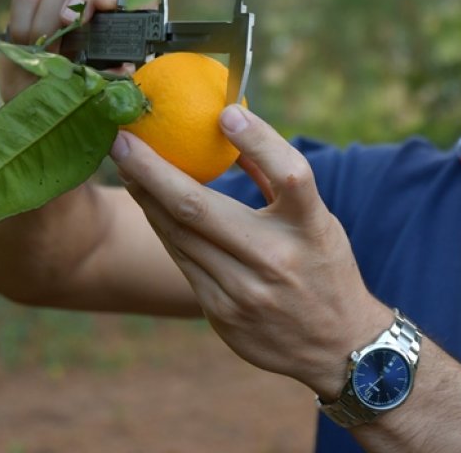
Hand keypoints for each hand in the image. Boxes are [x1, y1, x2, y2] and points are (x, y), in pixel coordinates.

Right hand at [0, 0, 130, 102]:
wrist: (50, 100)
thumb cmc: (87, 90)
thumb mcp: (108, 86)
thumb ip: (117, 75)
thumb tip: (121, 69)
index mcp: (130, 16)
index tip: (105, 5)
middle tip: (68, 24)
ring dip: (50, 19)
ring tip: (47, 52)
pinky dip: (24, 21)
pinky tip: (28, 45)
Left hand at [108, 103, 391, 397]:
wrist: (337, 347)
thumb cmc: (324, 268)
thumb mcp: (318, 221)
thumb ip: (277, 178)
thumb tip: (232, 126)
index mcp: (311, 229)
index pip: (290, 175)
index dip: (259, 140)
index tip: (224, 113)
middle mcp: (277, 260)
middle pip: (201, 208)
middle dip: (152, 170)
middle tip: (123, 141)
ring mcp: (245, 291)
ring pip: (179, 235)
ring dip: (146, 197)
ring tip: (126, 165)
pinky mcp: (222, 313)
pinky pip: (182, 261)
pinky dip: (162, 228)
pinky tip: (148, 204)